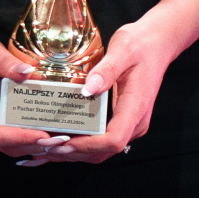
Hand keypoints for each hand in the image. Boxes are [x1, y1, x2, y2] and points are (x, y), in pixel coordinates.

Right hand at [0, 18, 59, 158]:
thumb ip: (7, 63)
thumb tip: (30, 72)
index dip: (22, 138)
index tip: (47, 135)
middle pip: (3, 145)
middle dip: (33, 144)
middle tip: (62, 138)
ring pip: (1, 147)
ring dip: (27, 145)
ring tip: (55, 138)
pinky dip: (18, 142)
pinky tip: (37, 134)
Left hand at [22, 13, 186, 164]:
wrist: (156, 44)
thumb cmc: (140, 45)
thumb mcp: (123, 49)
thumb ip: (107, 69)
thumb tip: (88, 89)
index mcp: (135, 108)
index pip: (113, 139)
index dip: (87, 145)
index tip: (61, 142)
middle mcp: (134, 123)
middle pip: (103, 152)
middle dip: (72, 153)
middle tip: (42, 148)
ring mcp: (128, 124)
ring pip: (100, 151)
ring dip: (72, 153)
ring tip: (42, 150)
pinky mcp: (120, 120)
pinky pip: (99, 140)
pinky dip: (78, 145)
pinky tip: (57, 141)